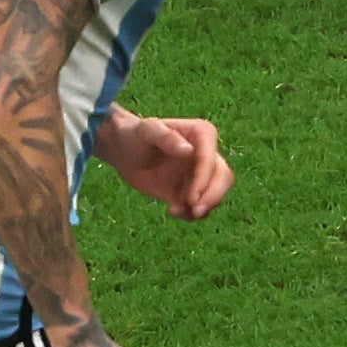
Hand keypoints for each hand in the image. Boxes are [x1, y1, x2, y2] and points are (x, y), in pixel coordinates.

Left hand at [95, 108, 230, 219]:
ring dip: (203, 208)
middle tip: (195, 212)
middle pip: (223, 177)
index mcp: (201, 134)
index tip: (192, 197)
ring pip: (217, 194)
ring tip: (175, 210)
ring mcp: (200, 174)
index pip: (211, 159)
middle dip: (213, 196)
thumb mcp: (146, 131)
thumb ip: (165, 137)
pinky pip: (200, 206)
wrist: (122, 150)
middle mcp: (206, 154)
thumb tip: (188, 151)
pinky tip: (172, 210)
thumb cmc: (134, 134)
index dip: (205, 179)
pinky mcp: (190, 191)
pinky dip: (191, 214)